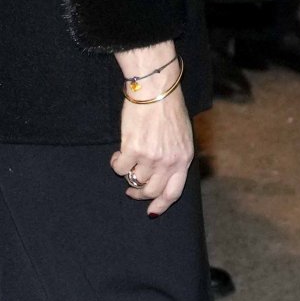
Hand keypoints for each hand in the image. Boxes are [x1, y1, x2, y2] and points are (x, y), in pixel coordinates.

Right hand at [111, 41, 193, 215]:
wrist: (156, 89)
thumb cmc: (169, 107)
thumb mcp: (182, 135)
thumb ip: (175, 156)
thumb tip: (163, 174)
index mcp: (183, 158)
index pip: (173, 192)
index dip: (161, 205)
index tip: (151, 211)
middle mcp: (168, 161)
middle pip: (151, 191)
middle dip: (139, 193)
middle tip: (132, 189)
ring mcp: (150, 157)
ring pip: (134, 179)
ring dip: (128, 173)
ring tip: (126, 160)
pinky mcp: (133, 149)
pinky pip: (120, 168)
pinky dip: (116, 163)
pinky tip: (118, 154)